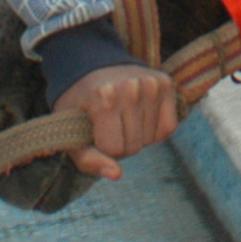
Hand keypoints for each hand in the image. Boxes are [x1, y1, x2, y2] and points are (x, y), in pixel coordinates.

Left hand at [55, 64, 180, 180]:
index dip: (103, 147)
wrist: (93, 66)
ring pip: (151, 140)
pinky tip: (140, 116)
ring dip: (137, 137)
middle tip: (109, 124)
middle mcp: (131, 88)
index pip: (115, 150)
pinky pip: (168, 128)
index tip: (95, 131)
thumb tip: (116, 174)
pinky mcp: (165, 83)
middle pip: (134, 146)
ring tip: (123, 117)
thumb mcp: (72, 133)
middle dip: (120, 144)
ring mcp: (151, 84)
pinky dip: (154, 131)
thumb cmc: (80, 105)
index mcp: (104, 97)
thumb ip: (88, 160)